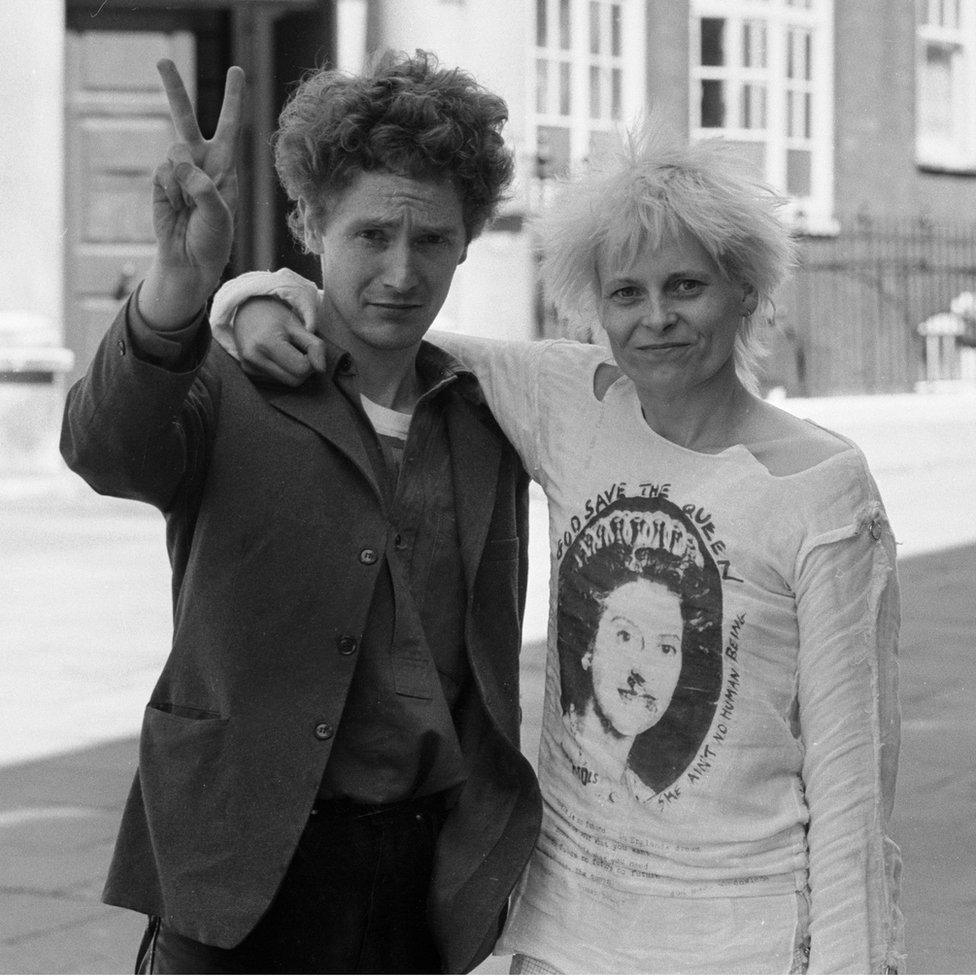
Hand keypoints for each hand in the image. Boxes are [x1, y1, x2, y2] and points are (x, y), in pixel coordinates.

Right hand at [139, 60, 244, 328]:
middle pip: (186, 118)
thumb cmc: (214, 240)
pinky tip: (176, 209)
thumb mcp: (219, 215)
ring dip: (182, 178)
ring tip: (190, 206)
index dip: (233, 99)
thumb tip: (178, 160)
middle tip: (162, 61)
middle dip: (174, 90)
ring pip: (174, 151)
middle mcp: (202, 163)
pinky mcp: (160, 182)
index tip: (237, 70)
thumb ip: (202, 186)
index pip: (229, 126)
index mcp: (226, 167)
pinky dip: (169, 192)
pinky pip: (162, 174)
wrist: (189, 262)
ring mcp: (179, 171)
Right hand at [234, 298, 326, 386]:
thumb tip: (321, 369)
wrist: (246, 310)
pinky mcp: (248, 372)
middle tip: (300, 350)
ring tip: (286, 351)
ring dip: (293, 371)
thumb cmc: (275, 317)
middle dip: (304, 369)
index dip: (311, 361)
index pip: (301, 369)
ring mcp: (249, 367)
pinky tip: (277, 356)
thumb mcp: (298, 326)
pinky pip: (276, 380)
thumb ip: (315, 346)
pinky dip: (282, 371)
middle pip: (294, 381)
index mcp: (266, 343)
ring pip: (286, 383)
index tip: (307, 348)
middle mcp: (253, 358)